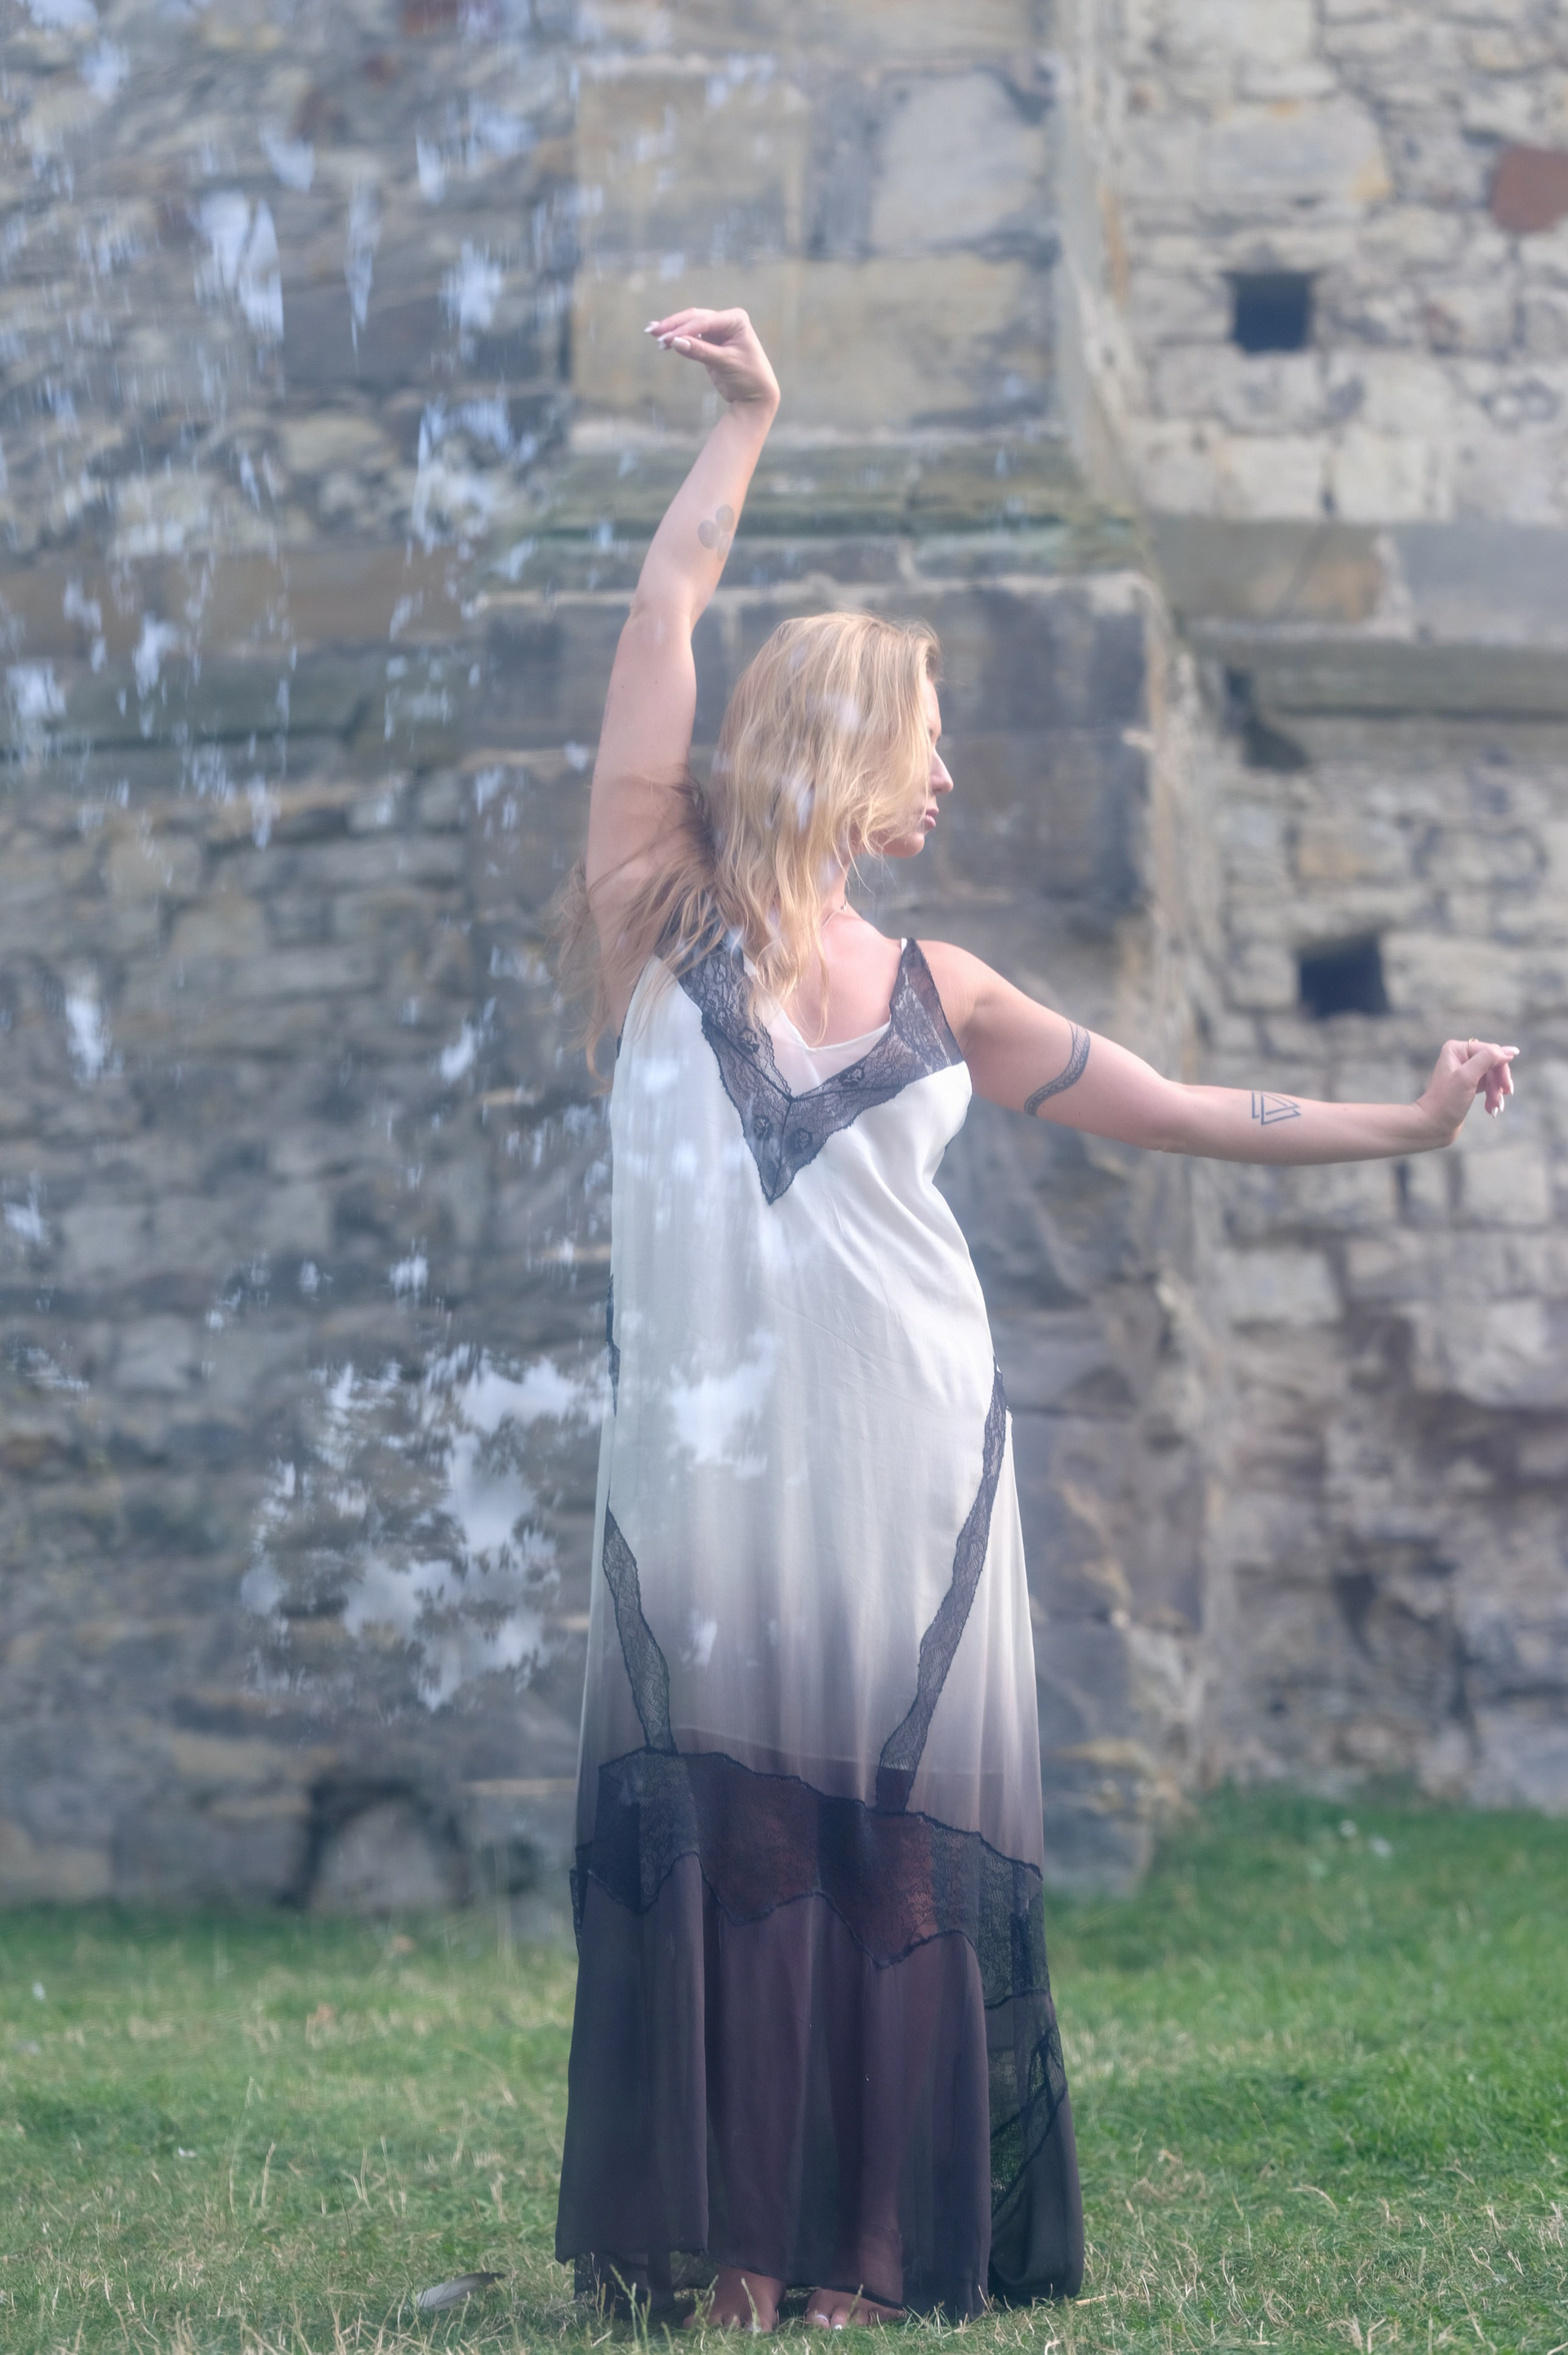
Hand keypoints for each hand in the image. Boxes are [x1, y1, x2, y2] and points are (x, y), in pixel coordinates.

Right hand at [645, 306, 779, 408]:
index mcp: (736, 319)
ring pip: (690, 326)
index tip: (667, 338)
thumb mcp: (725, 363)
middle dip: (674, 325)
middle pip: (694, 318)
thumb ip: (701, 351)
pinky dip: (677, 340)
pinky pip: (690, 338)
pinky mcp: (710, 343)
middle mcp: (726, 321)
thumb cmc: (749, 377)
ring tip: (653, 334)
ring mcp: (717, 331)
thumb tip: (675, 341)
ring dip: (672, 330)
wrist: (756, 395)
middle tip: (653, 331)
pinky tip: (663, 341)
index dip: (685, 329)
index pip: (705, 321)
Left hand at [1417, 1036, 1518, 1141]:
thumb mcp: (1467, 1077)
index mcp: (1457, 1049)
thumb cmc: (1446, 1102)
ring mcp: (1465, 1070)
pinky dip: (1492, 1096)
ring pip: (1493, 1076)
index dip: (1501, 1068)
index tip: (1506, 1087)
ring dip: (1496, 1092)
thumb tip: (1511, 1051)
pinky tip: (1491, 1108)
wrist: (1433, 1126)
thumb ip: (1488, 1058)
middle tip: (1502, 1098)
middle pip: (1493, 1063)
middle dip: (1499, 1082)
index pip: (1491, 1051)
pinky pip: (1488, 1085)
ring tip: (1495, 1107)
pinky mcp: (1468, 1084)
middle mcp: (1460, 1056)